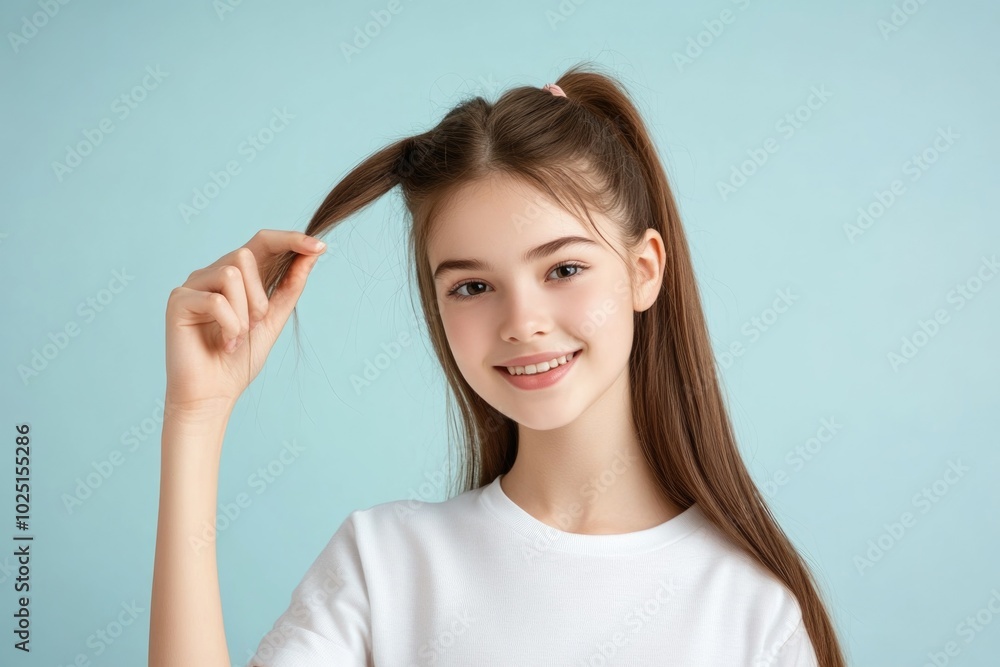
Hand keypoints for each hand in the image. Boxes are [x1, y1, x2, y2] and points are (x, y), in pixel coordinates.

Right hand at [163, 229, 325, 418]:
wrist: (214, 394)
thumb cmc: (239, 359)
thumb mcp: (273, 318)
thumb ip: (291, 285)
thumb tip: (313, 253)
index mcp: (236, 276)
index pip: (262, 241)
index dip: (290, 239)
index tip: (319, 247)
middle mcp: (212, 273)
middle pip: (246, 255)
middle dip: (259, 295)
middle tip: (253, 325)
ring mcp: (193, 285)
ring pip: (231, 275)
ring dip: (244, 313)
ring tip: (237, 337)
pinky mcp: (178, 301)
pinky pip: (216, 301)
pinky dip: (230, 327)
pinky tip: (224, 344)